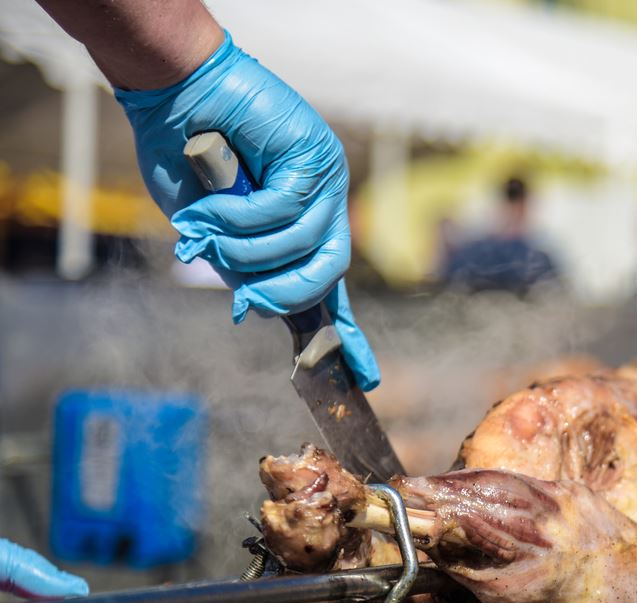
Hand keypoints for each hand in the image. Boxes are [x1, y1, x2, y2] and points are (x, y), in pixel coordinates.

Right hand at [115, 32, 378, 389]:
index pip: (334, 287)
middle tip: (249, 299)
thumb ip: (238, 265)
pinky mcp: (315, 155)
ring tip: (209, 234)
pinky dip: (242, 218)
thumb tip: (254, 305)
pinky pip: (287, 210)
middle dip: (286, 294)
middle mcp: (323, 206)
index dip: (347, 333)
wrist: (174, 95)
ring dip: (248, 252)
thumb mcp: (211, 231)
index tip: (364, 376)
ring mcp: (325, 180)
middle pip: (329, 273)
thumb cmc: (185, 160)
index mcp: (303, 228)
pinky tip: (213, 208)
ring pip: (304, 245)